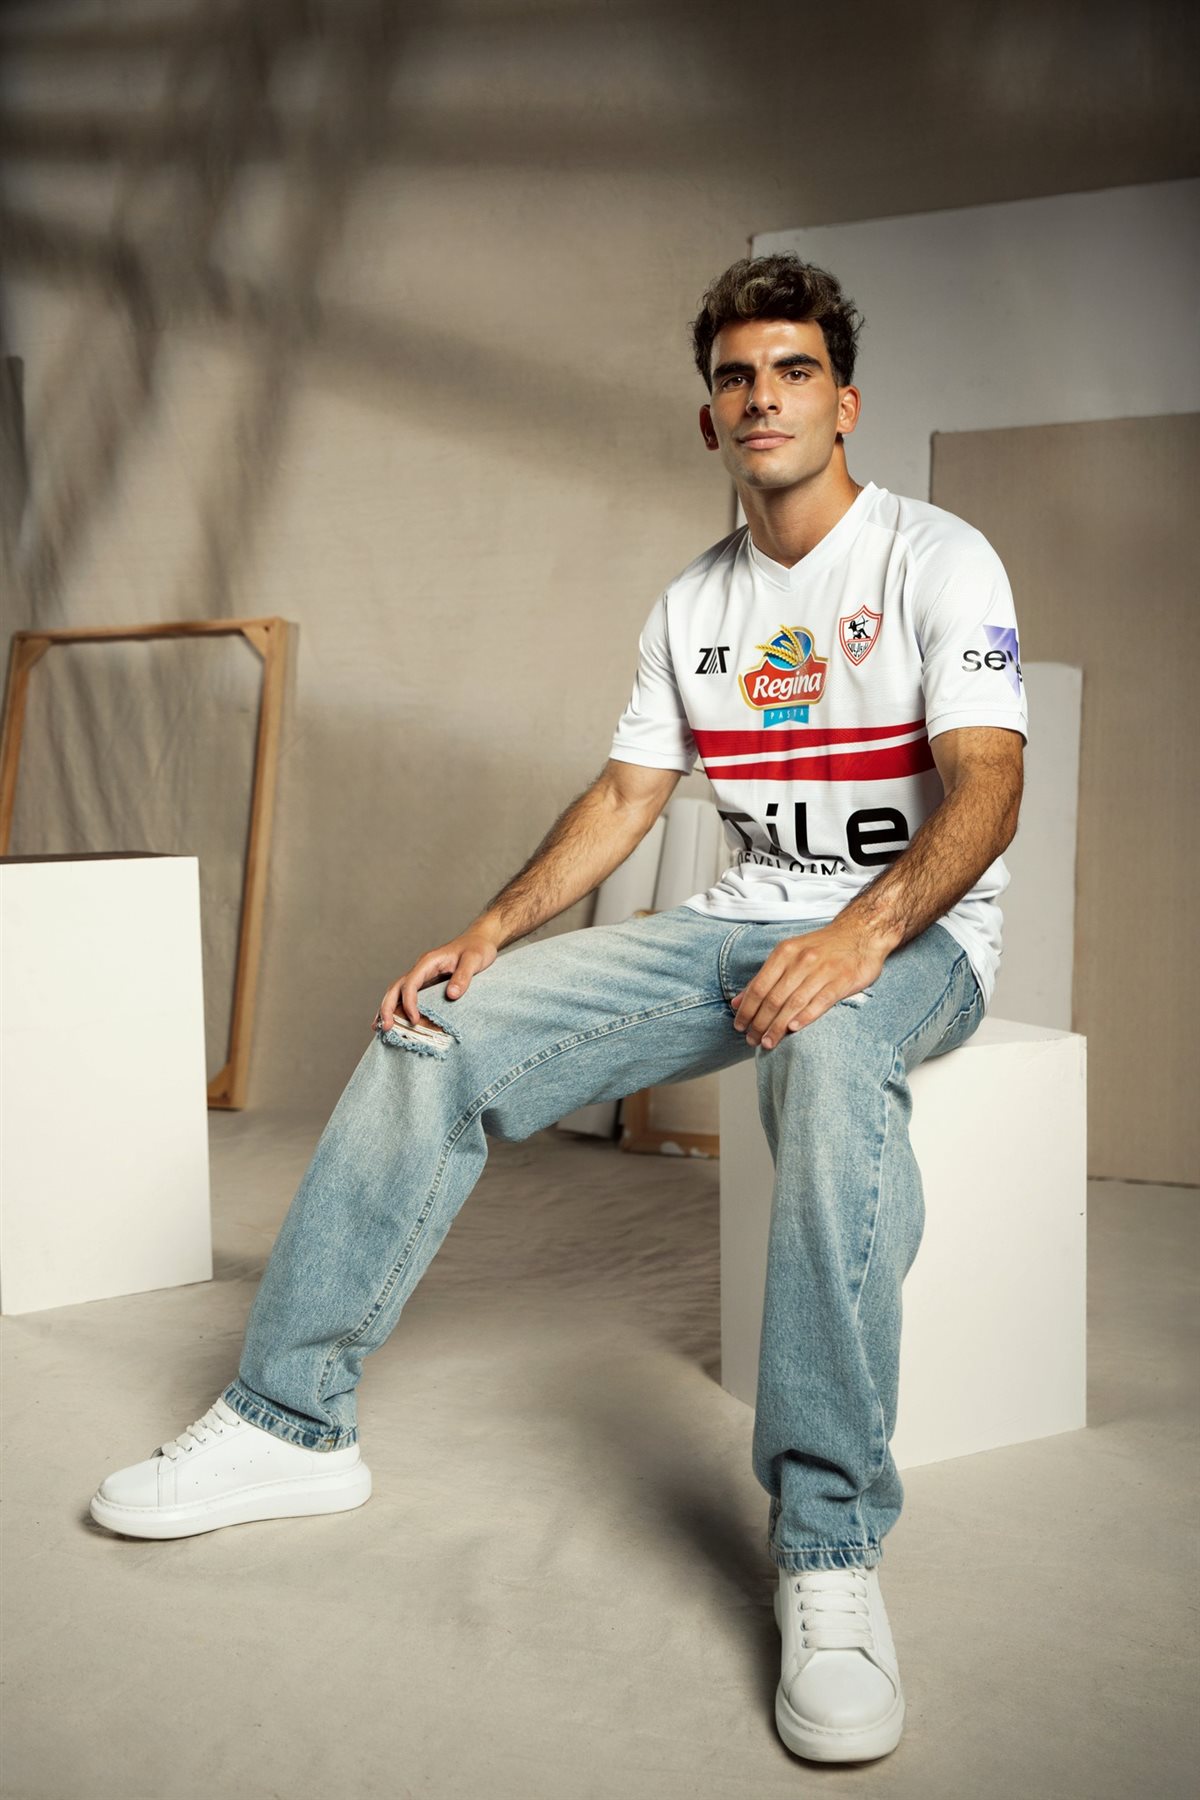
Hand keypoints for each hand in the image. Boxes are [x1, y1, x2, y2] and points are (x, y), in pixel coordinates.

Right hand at [374, 926, 500, 1033]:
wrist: (480, 940)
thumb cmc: (477, 948)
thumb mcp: (474, 960)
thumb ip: (463, 976)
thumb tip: (451, 995)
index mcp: (428, 961)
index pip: (411, 983)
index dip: (409, 1002)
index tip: (415, 1020)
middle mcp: (421, 968)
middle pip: (396, 987)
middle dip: (388, 1007)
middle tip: (386, 1028)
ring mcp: (422, 976)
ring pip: (397, 992)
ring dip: (389, 1009)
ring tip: (383, 1029)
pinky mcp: (427, 983)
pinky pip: (408, 995)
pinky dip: (399, 1008)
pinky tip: (396, 1021)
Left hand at [729, 919, 888, 1048]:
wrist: (859, 933)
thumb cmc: (820, 948)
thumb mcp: (788, 955)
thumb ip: (763, 978)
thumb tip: (737, 1002)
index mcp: (784, 953)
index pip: (759, 986)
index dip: (747, 1009)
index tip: (739, 1026)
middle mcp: (802, 961)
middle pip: (774, 998)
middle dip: (759, 1023)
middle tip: (752, 1040)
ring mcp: (823, 970)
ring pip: (794, 1003)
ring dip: (778, 1026)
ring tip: (768, 1042)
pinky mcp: (842, 980)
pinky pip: (820, 1002)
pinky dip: (805, 1016)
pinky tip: (793, 1029)